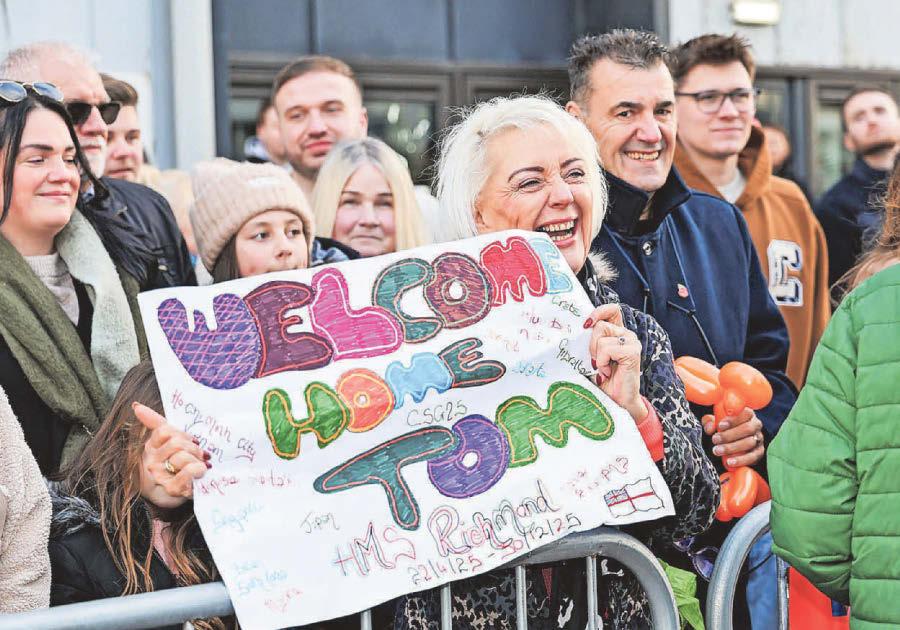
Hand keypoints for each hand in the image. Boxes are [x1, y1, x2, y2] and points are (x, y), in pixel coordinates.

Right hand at [135, 402, 209, 505]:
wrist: (172, 494)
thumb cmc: (172, 465)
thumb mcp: (166, 441)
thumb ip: (154, 422)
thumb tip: (136, 406)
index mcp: (151, 446)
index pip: (165, 430)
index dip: (183, 434)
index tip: (192, 441)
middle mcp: (152, 461)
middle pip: (176, 443)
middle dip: (193, 448)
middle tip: (200, 455)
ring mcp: (160, 476)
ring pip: (182, 457)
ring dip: (197, 460)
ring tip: (200, 465)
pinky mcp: (172, 488)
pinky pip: (188, 472)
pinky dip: (197, 469)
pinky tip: (200, 471)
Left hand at [584, 305, 645, 421]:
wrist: (615, 402)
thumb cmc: (602, 380)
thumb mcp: (592, 357)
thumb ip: (589, 342)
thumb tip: (574, 330)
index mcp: (617, 333)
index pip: (611, 310)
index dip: (598, 312)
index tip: (586, 325)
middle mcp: (626, 334)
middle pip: (599, 325)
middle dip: (591, 345)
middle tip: (595, 362)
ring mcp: (632, 342)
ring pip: (601, 337)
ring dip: (597, 356)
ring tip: (603, 369)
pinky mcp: (632, 352)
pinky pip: (607, 349)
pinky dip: (602, 362)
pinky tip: (608, 372)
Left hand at [703, 407, 763, 467]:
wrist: (734, 440)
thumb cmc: (725, 427)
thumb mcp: (716, 421)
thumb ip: (710, 421)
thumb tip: (710, 428)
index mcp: (747, 413)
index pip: (745, 413)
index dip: (733, 419)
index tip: (720, 425)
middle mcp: (756, 425)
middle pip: (747, 429)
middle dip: (729, 435)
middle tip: (715, 440)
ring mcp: (759, 438)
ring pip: (749, 443)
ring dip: (732, 448)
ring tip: (718, 451)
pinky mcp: (759, 452)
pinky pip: (753, 456)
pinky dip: (741, 460)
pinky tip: (729, 462)